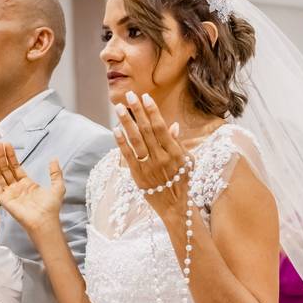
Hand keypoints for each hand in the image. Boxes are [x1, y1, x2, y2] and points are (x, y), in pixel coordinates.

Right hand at [0, 141, 63, 234]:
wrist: (46, 221)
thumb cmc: (51, 208)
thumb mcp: (58, 187)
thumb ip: (55, 173)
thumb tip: (54, 159)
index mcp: (26, 184)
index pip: (15, 167)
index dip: (10, 156)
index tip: (6, 145)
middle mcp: (16, 188)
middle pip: (5, 169)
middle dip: (0, 156)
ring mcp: (9, 193)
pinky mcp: (4, 200)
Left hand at [113, 91, 188, 219]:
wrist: (176, 207)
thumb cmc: (184, 182)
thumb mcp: (187, 161)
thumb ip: (178, 143)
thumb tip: (173, 125)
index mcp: (174, 152)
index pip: (161, 127)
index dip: (152, 111)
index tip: (145, 97)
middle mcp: (161, 158)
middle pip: (146, 130)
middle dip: (137, 111)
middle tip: (129, 95)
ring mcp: (149, 167)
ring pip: (136, 140)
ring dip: (126, 122)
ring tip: (119, 108)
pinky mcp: (138, 176)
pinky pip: (128, 156)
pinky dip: (121, 142)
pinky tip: (115, 129)